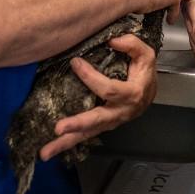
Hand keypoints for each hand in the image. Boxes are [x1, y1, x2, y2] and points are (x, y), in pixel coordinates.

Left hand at [39, 35, 156, 160]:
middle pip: (98, 120)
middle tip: (58, 128)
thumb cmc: (144, 73)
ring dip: (66, 143)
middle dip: (77, 125)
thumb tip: (112, 40)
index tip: (75, 62)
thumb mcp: (146, 55)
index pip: (109, 89)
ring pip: (88, 134)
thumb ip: (132, 45)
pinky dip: (67, 143)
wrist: (149, 93)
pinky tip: (50, 149)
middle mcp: (120, 113)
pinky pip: (84, 135)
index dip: (91, 77)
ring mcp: (110, 122)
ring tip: (45, 152)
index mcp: (132, 95)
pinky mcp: (101, 126)